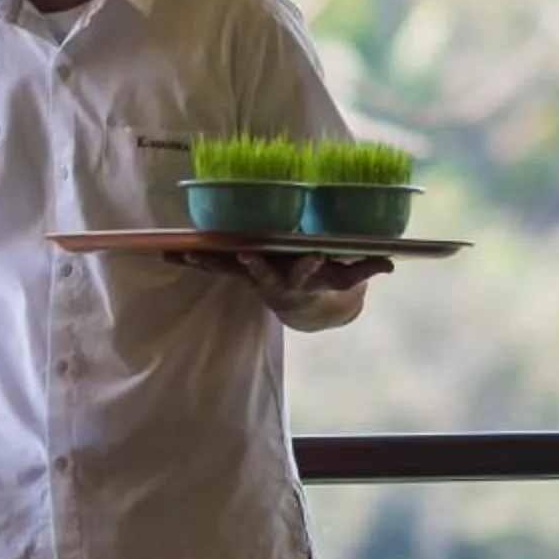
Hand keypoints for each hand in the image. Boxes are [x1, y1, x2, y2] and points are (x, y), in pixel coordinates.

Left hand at [160, 250, 393, 294]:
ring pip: (228, 268)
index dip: (310, 264)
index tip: (314, 253)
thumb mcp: (347, 278)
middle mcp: (274, 279)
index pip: (309, 271)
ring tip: (183, 254)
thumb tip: (392, 263)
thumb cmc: (327, 283)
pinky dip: (190, 259)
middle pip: (262, 271)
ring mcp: (253, 276)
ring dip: (207, 262)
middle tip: (243, 254)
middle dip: (252, 264)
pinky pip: (212, 264)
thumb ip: (366, 270)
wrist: (302, 306)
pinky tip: (166, 253)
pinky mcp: (237, 271)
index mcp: (303, 278)